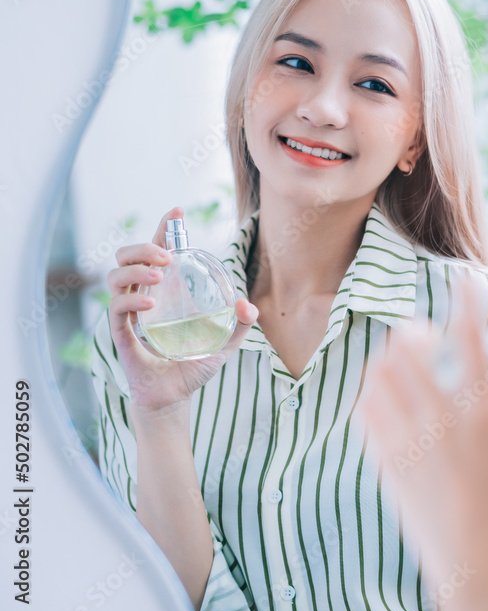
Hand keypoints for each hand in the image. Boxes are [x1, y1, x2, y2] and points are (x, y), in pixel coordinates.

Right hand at [106, 206, 257, 418]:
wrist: (174, 399)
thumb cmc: (192, 367)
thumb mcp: (225, 342)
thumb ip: (240, 324)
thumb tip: (248, 305)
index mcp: (163, 291)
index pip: (156, 251)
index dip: (163, 228)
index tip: (177, 211)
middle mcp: (141, 297)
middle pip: (126, 256)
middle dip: (143, 246)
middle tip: (167, 255)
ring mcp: (128, 314)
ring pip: (115, 276)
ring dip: (136, 268)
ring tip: (159, 274)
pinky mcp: (122, 335)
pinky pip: (117, 309)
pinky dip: (131, 301)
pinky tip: (150, 304)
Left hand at [365, 278, 487, 610]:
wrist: (472, 564)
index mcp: (482, 415)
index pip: (473, 342)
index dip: (469, 304)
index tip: (464, 280)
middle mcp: (440, 421)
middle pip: (411, 348)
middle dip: (414, 330)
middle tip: (420, 335)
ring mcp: (407, 440)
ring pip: (380, 374)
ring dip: (389, 360)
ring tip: (400, 364)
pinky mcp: (385, 461)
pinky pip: (364, 409)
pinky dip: (371, 393)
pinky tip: (383, 397)